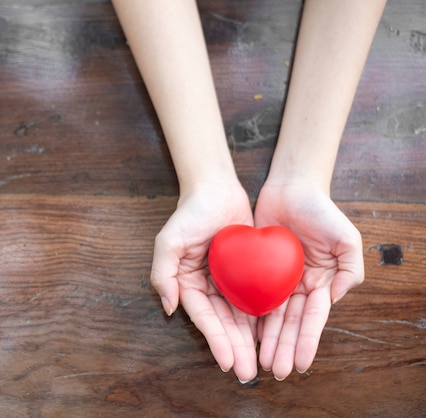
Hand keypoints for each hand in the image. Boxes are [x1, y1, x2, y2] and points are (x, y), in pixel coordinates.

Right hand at [152, 182, 257, 381]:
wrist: (217, 188)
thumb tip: (169, 307)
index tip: (227, 362)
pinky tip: (271, 337)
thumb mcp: (168, 240)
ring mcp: (228, 281)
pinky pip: (255, 298)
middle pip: (223, 323)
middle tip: (247, 373)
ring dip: (248, 342)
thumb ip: (163, 273)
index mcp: (187, 283)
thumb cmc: (190, 213)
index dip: (215, 340)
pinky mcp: (247, 272)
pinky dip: (261, 319)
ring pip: (241, 317)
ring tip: (260, 365)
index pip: (203, 317)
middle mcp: (207, 287)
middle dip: (235, 349)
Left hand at [254, 181, 363, 379]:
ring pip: (270, 315)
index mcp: (321, 283)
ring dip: (266, 340)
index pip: (312, 318)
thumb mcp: (346, 237)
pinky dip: (249, 316)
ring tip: (258, 362)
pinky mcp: (257, 269)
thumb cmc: (321, 210)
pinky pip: (251, 295)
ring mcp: (278, 279)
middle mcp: (299, 286)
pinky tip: (243, 335)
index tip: (299, 364)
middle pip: (289, 322)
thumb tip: (335, 298)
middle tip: (274, 370)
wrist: (291, 188)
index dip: (306, 341)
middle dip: (283, 347)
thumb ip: (350, 268)